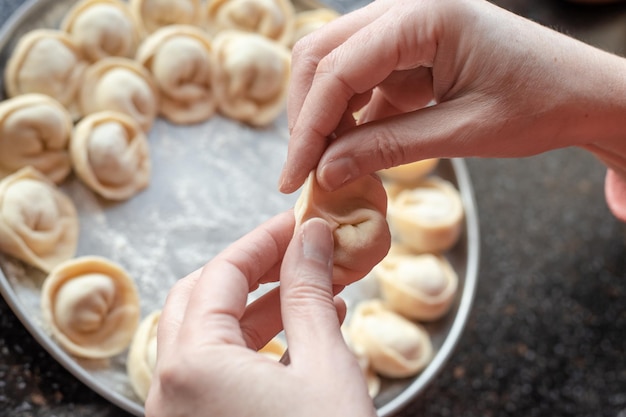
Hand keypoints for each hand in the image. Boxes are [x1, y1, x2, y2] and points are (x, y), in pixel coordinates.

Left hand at [145, 212, 375, 416]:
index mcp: (193, 365)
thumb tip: (312, 237)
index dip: (264, 241)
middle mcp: (171, 387)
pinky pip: (220, 371)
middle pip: (202, 297)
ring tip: (318, 290)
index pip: (221, 273)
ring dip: (263, 308)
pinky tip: (306, 333)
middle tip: (300, 253)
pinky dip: (258, 345)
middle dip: (255, 271)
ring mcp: (180, 412)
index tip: (298, 222)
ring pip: (212, 335)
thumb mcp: (324, 365)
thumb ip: (309, 293)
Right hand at [279, 0, 625, 192]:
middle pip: (323, 55)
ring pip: (336, 66)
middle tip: (303, 171)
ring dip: (324, 116)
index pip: (338, 68)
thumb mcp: (463, 133)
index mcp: (425, 15)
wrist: (582, 93)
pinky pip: (363, 79)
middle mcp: (406, 9)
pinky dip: (350, 116)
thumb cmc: (540, 104)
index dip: (308, 127)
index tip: (294, 176)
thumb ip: (388, 148)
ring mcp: (405, 26)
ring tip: (324, 166)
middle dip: (306, 116)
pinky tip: (350, 149)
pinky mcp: (409, 49)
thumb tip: (326, 172)